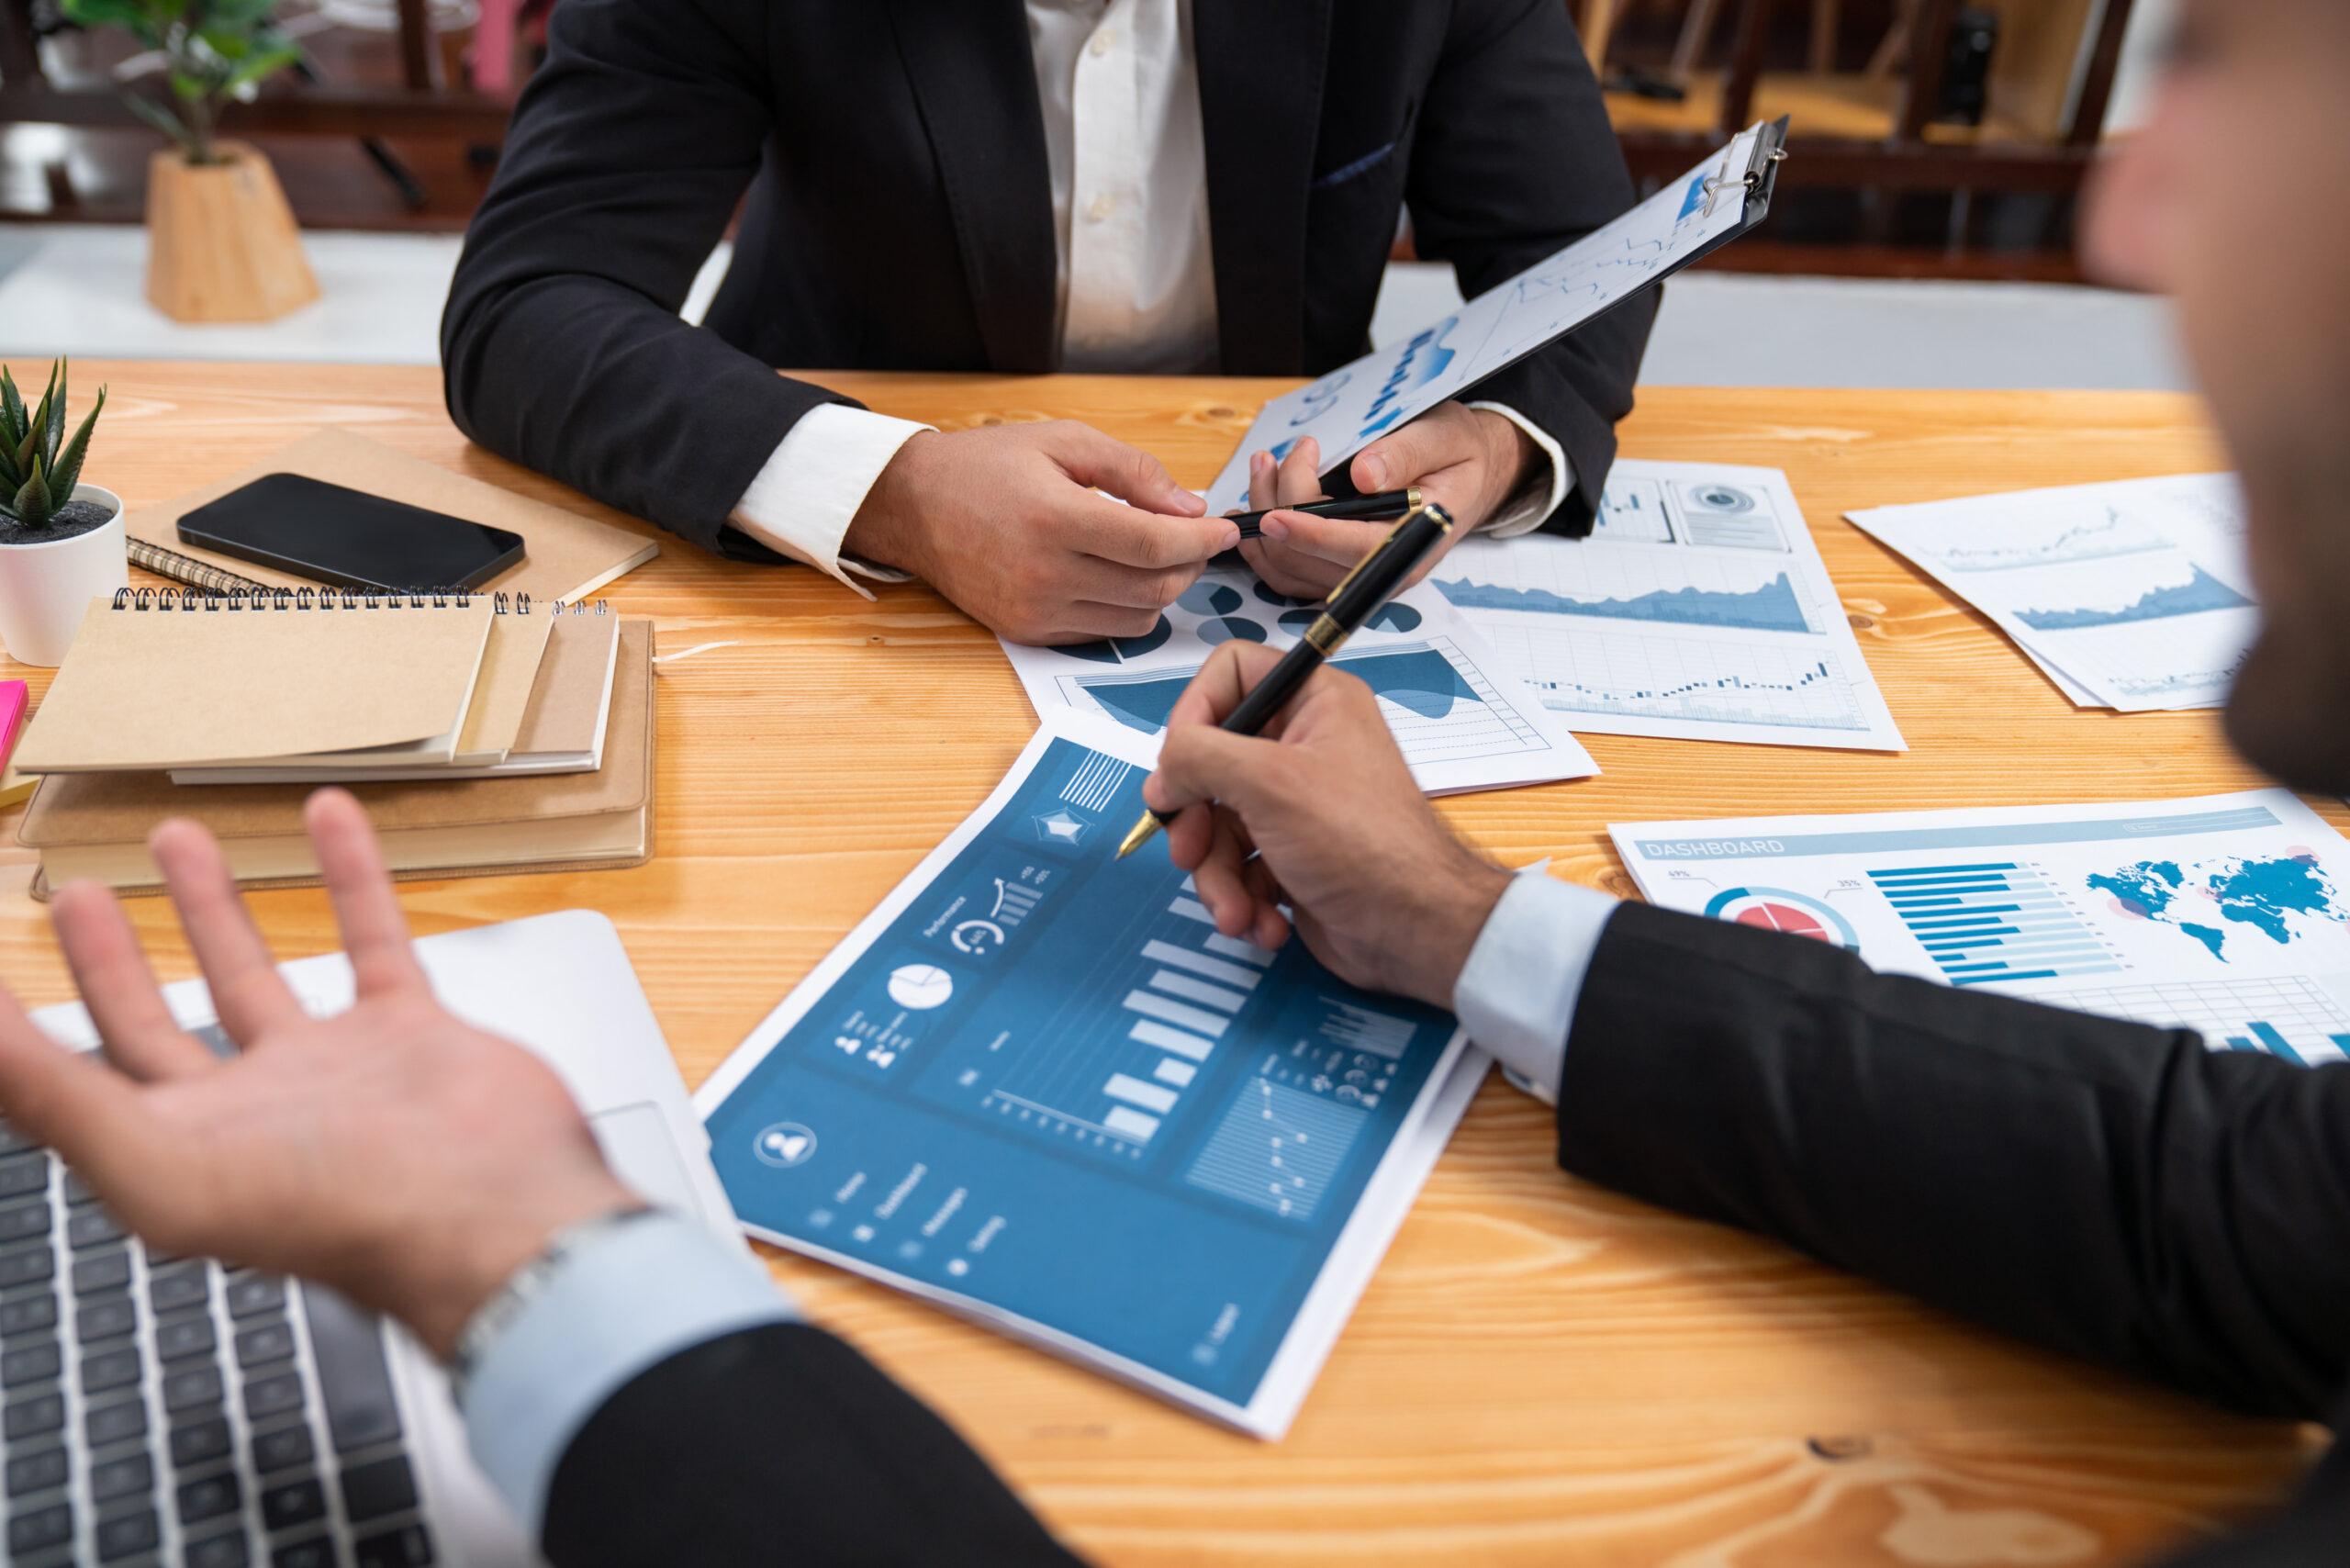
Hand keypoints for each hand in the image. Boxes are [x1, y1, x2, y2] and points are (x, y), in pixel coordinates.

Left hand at [0, 790, 637, 1359]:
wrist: (490, 1206)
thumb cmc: (333, 1212)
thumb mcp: (157, 1162)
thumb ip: (54, 1097)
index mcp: (176, 1147)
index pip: (73, 1081)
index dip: (20, 1033)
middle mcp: (247, 1109)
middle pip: (157, 1021)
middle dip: (112, 958)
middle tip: (81, 894)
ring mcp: (330, 1068)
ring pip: (256, 972)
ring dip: (216, 904)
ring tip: (179, 837)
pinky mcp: (407, 1032)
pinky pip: (370, 938)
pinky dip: (349, 874)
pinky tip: (328, 818)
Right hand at [845, 420, 1239, 644]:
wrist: (912, 506)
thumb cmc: (986, 465)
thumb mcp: (1063, 441)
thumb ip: (1133, 471)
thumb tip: (1190, 506)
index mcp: (1055, 518)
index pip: (1154, 543)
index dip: (1202, 539)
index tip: (1227, 528)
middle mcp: (1045, 574)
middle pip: (1154, 587)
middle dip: (1191, 564)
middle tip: (1196, 538)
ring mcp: (1035, 611)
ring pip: (1136, 619)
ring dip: (1163, 590)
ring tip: (1158, 555)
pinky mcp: (1028, 633)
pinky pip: (1103, 633)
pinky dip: (1127, 609)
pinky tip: (1120, 576)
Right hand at [1141, 642, 1511, 1006]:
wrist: (1416, 932)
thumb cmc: (1363, 844)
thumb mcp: (1268, 783)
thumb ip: (1198, 757)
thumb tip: (1161, 775)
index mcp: (1314, 703)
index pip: (1231, 675)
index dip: (1194, 714)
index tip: (1179, 766)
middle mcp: (1304, 746)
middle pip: (1211, 761)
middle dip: (1196, 819)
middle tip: (1189, 851)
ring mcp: (1297, 805)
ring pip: (1218, 824)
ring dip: (1217, 875)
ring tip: (1236, 909)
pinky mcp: (1293, 856)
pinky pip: (1240, 866)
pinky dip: (1241, 898)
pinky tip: (1262, 923)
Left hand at [1238, 401, 1537, 598]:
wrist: (1466, 473)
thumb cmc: (1457, 452)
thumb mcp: (1443, 437)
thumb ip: (1406, 454)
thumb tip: (1365, 474)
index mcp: (1414, 541)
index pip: (1356, 550)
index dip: (1312, 536)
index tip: (1275, 514)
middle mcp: (1382, 571)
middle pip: (1308, 562)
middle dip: (1278, 507)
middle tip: (1273, 456)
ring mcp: (1356, 575)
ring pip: (1287, 568)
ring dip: (1262, 520)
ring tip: (1262, 466)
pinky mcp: (1336, 571)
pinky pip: (1286, 572)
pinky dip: (1260, 544)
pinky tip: (1253, 505)